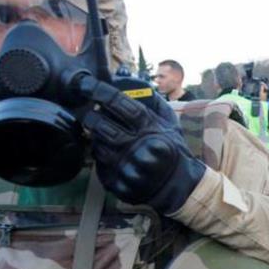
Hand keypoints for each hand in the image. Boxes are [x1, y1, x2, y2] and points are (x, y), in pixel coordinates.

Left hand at [81, 77, 205, 215]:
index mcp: (150, 129)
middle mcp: (137, 148)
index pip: (121, 105)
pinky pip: (99, 165)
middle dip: (91, 116)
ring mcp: (126, 168)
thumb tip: (135, 83)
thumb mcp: (171, 125)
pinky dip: (100, 156)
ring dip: (95, 136)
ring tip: (101, 133)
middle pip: (102, 126)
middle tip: (91, 113)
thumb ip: (155, 104)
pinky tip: (108, 152)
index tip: (90, 86)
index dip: (102, 92)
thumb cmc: (172, 151)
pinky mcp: (118, 183)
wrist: (177, 185)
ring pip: (97, 146)